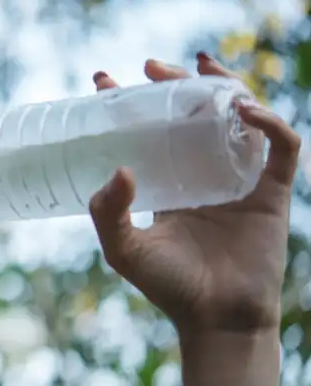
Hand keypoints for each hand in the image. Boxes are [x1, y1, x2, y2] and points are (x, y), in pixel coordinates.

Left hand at [88, 53, 300, 333]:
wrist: (215, 319)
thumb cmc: (169, 287)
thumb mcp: (123, 248)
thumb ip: (107, 213)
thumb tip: (119, 168)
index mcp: (169, 182)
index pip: (148, 130)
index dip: (129, 101)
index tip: (104, 79)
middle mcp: (204, 174)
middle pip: (194, 113)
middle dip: (175, 84)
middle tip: (149, 67)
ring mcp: (240, 180)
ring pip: (240, 118)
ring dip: (224, 86)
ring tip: (199, 66)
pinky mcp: (273, 192)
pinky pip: (281, 147)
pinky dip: (268, 123)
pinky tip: (243, 110)